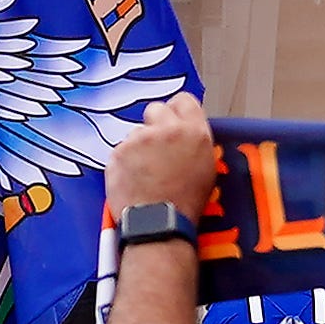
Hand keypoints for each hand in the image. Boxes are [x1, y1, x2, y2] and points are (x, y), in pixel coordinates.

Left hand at [104, 93, 219, 223]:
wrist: (159, 223)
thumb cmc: (184, 202)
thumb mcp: (205, 168)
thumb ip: (194, 142)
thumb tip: (185, 132)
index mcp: (195, 133)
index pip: (184, 100)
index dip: (177, 110)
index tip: (173, 119)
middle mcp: (167, 130)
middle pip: (156, 109)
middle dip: (155, 124)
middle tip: (157, 146)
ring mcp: (140, 140)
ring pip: (136, 132)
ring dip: (139, 145)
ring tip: (146, 171)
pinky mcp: (119, 152)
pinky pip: (121, 149)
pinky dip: (125, 161)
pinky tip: (133, 178)